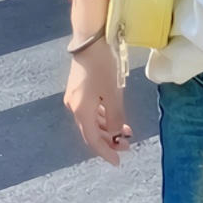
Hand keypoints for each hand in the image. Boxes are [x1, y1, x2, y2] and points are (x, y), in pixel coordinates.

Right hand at [64, 40, 131, 165]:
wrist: (89, 41)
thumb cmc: (102, 66)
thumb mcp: (113, 93)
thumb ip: (115, 116)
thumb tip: (117, 134)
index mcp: (81, 111)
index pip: (93, 140)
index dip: (105, 152)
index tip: (118, 161)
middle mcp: (74, 107)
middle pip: (92, 131)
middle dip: (109, 140)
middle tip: (127, 145)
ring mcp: (75, 97)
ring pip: (92, 120)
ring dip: (108, 127)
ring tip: (126, 130)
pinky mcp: (79, 88)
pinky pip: (92, 109)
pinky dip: (104, 116)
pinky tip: (115, 115)